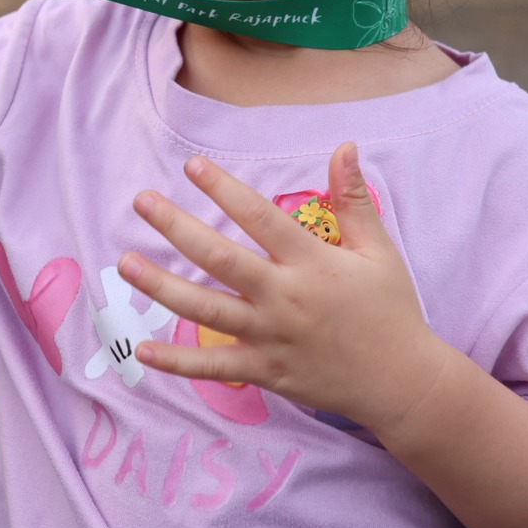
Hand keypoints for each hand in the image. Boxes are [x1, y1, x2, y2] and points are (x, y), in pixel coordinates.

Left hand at [120, 143, 446, 431]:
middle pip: (219, 258)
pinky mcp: (266, 371)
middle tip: (141, 202)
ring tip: (125, 262)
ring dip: (161, 286)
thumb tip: (344, 146)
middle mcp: (285, 298)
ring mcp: (271, 337)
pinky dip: (177, 362)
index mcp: (311, 262)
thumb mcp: (377, 250)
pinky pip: (213, 368)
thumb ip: (353, 199)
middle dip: (176, 227)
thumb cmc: (391, 309)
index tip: (191, 165)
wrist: (402, 381)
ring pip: (205, 310)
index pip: (258, 217)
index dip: (223, 189)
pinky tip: (141, 350)